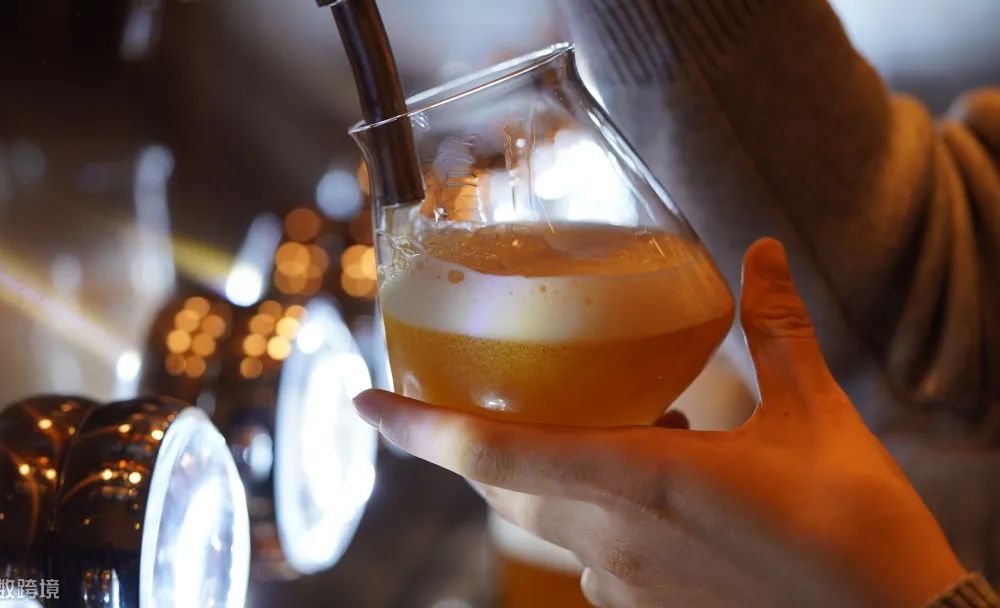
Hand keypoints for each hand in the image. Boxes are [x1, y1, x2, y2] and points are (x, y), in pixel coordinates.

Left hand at [354, 238, 966, 607]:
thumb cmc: (858, 537)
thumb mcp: (817, 418)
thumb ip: (776, 331)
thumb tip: (760, 255)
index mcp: (643, 483)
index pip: (495, 455)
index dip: (419, 430)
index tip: (365, 404)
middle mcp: (617, 541)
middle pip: (505, 487)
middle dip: (479, 444)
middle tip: (480, 399)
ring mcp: (629, 587)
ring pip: (549, 521)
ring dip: (554, 472)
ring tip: (624, 430)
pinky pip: (594, 555)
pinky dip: (600, 510)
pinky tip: (660, 483)